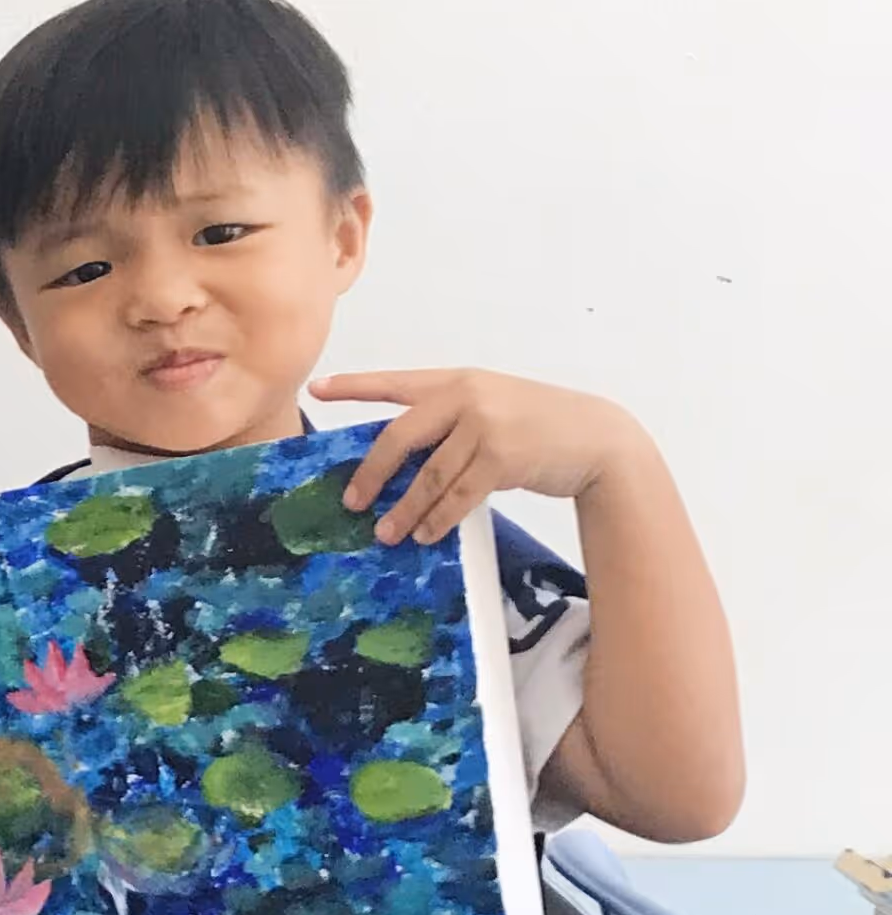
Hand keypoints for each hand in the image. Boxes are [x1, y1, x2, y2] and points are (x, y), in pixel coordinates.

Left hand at [314, 369, 639, 546]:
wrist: (598, 437)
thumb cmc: (539, 424)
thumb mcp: (492, 406)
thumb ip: (449, 422)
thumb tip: (401, 464)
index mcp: (457, 380)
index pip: (395, 382)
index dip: (354, 386)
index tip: (317, 390)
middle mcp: (467, 397)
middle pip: (399, 438)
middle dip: (372, 474)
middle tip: (352, 501)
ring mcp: (485, 426)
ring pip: (428, 476)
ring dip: (405, 509)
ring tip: (385, 532)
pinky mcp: (502, 458)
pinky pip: (457, 495)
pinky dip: (437, 518)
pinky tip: (425, 534)